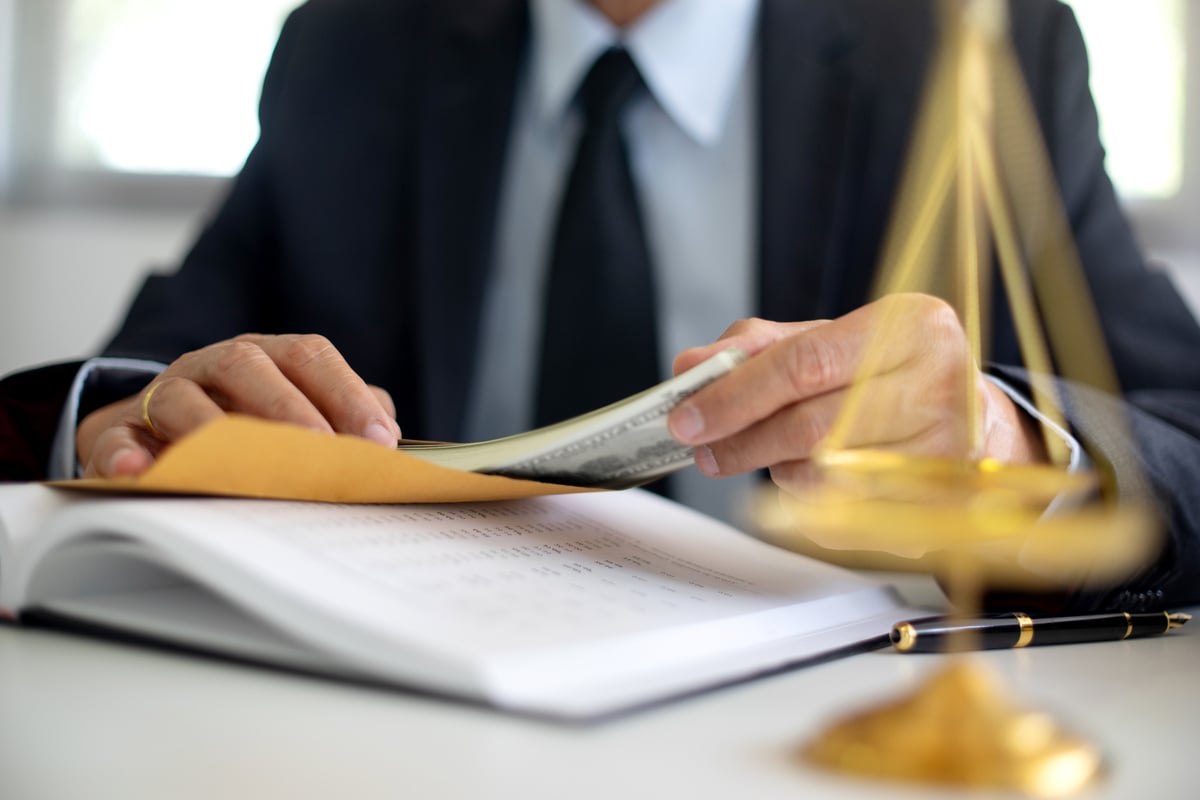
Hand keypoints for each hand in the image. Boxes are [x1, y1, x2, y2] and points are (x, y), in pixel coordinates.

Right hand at [77, 333, 400, 477]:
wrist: (162, 435)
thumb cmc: (250, 425)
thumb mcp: (302, 415)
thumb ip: (346, 420)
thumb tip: (388, 440)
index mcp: (267, 356)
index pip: (309, 357)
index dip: (346, 394)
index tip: (380, 440)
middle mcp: (215, 364)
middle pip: (249, 365)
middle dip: (288, 406)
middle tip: (320, 450)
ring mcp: (164, 394)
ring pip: (181, 397)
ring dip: (211, 428)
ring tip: (241, 462)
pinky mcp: (119, 431)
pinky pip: (114, 437)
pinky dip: (124, 454)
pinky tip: (142, 472)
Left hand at [667, 294, 1046, 492]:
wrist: (977, 424)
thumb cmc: (892, 375)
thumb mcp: (832, 340)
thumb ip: (759, 348)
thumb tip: (691, 367)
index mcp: (911, 325)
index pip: (803, 363)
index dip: (736, 395)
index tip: (686, 417)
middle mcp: (940, 384)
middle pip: (812, 425)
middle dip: (743, 441)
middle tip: (703, 450)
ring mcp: (946, 452)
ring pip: (823, 475)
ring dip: (778, 470)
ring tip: (772, 454)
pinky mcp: (937, 508)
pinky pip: (841, 516)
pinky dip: (808, 501)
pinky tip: (813, 477)